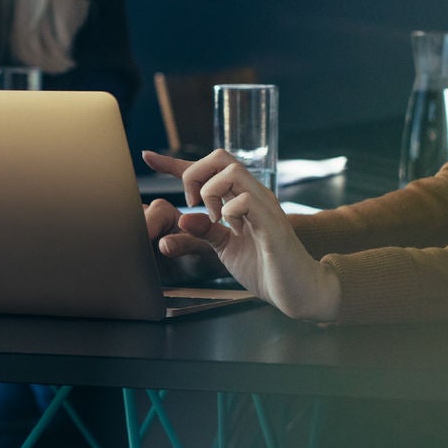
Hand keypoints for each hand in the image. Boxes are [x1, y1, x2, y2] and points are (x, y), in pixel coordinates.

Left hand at [142, 149, 340, 321]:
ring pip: (232, 171)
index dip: (175, 163)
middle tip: (192, 204)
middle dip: (195, 174)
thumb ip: (205, 232)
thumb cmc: (266, 268)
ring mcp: (265, 207)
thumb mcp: (226, 248)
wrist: (298, 291)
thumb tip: (181, 219)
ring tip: (213, 218)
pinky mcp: (272, 225)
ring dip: (212, 191)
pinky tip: (230, 227)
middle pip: (220, 157)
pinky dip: (229, 210)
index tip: (148, 157)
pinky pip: (247, 200)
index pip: (208, 170)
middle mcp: (254, 195)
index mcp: (242, 199)